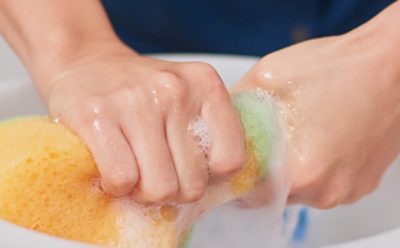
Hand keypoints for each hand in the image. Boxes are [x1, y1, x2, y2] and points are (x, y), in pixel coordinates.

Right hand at [43, 41, 244, 202]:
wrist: (85, 62)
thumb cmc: (141, 92)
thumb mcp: (186, 97)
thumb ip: (205, 134)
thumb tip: (212, 189)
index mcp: (206, 85)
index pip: (231, 160)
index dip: (209, 177)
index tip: (188, 168)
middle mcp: (175, 90)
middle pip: (193, 184)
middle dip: (173, 190)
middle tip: (155, 171)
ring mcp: (136, 101)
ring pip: (160, 188)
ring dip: (143, 191)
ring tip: (134, 170)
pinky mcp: (98, 116)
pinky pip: (123, 180)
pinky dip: (117, 187)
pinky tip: (111, 169)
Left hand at [234, 22, 399, 207]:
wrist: (391, 64)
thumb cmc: (339, 66)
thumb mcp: (268, 76)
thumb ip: (236, 107)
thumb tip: (218, 122)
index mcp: (301, 171)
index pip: (250, 195)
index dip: (237, 174)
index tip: (236, 159)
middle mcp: (326, 190)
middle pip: (275, 193)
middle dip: (264, 169)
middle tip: (266, 140)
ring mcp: (347, 189)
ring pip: (301, 189)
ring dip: (291, 168)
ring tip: (296, 135)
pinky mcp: (362, 183)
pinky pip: (325, 183)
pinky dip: (315, 166)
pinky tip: (317, 139)